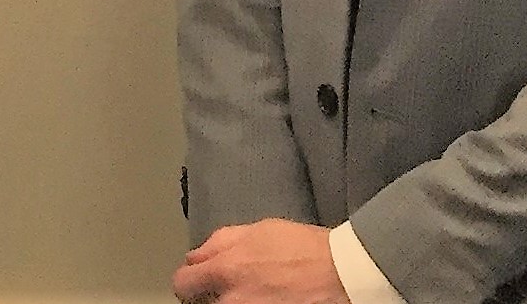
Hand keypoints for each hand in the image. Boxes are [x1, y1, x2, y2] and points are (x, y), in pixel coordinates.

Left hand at [173, 218, 349, 303]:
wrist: (342, 275)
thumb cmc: (305, 249)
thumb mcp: (259, 230)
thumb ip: (220, 242)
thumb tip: (196, 255)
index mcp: (227, 270)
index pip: (183, 284)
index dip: (189, 279)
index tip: (197, 279)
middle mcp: (233, 301)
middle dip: (209, 294)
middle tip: (228, 285)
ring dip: (230, 301)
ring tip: (254, 291)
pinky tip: (266, 299)